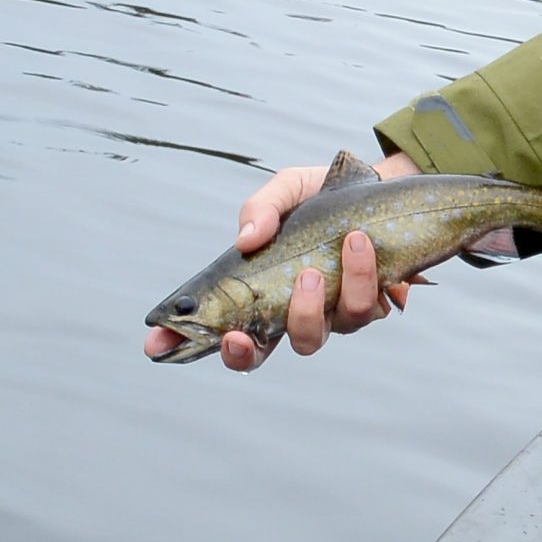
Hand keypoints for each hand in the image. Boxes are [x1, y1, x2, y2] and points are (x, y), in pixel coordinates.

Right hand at [142, 152, 421, 369]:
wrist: (386, 187)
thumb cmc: (323, 194)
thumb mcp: (286, 190)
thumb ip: (261, 209)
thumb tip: (245, 239)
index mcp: (259, 291)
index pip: (214, 326)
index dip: (184, 345)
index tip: (155, 345)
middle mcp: (292, 311)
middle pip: (260, 355)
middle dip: (247, 350)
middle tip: (243, 330)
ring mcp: (333, 313)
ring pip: (319, 332)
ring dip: (316, 299)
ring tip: (336, 246)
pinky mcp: (375, 304)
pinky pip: (368, 309)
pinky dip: (363, 276)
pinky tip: (361, 241)